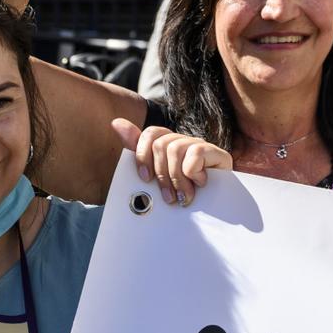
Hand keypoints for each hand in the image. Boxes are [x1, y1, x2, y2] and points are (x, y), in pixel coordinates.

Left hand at [112, 118, 230, 206]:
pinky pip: (195, 154)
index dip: (143, 154)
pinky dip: (193, 173)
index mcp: (168, 144)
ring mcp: (200, 145)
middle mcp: (183, 141)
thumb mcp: (156, 176)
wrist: (217, 209)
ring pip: (175, 150)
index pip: (151, 134)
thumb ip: (137, 149)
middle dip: (162, 175)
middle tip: (168, 197)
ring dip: (177, 179)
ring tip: (183, 197)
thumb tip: (116, 122)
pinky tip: (199, 184)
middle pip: (161, 144)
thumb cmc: (183, 194)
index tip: (144, 178)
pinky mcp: (216, 153)